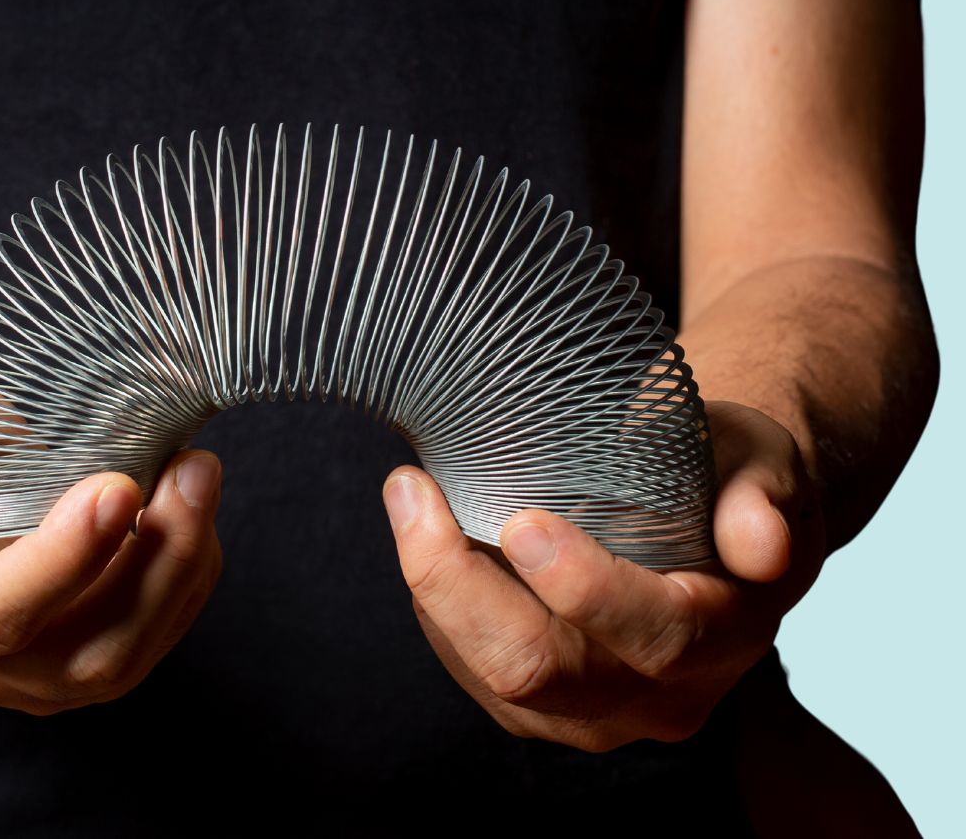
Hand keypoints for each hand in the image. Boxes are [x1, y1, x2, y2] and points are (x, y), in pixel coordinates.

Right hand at [0, 366, 222, 712]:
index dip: (61, 560)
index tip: (116, 488)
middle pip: (83, 651)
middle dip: (155, 563)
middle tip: (191, 471)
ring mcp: (36, 670)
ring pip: (130, 653)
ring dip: (184, 568)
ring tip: (198, 476)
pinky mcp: (85, 653)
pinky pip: (153, 637)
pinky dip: (188, 575)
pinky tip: (193, 507)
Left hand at [381, 400, 826, 750]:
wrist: (710, 516)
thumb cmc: (726, 475)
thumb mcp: (761, 462)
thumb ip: (761, 496)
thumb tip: (759, 544)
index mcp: (727, 636)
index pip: (657, 636)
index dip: (585, 587)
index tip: (521, 522)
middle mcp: (661, 695)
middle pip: (540, 671)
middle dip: (459, 585)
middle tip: (414, 491)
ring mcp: (594, 710)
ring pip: (487, 675)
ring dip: (432, 586)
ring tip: (410, 496)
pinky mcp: (537, 706)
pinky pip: (467, 668)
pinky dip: (435, 600)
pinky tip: (426, 533)